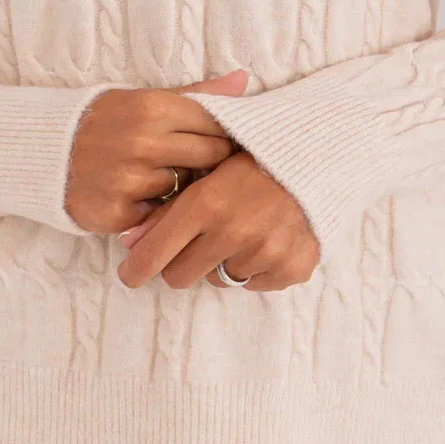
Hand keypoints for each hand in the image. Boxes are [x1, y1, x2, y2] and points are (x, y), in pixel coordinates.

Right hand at [63, 70, 249, 234]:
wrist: (47, 154)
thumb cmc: (107, 122)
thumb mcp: (146, 99)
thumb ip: (197, 94)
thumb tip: (244, 80)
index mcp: (153, 108)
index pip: (217, 123)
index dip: (225, 133)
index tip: (222, 139)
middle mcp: (143, 143)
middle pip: (211, 157)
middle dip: (212, 161)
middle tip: (198, 161)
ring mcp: (131, 180)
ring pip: (188, 188)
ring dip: (183, 187)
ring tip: (161, 176)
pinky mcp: (120, 213)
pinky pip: (161, 215)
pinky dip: (156, 209)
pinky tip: (140, 197)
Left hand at [115, 149, 320, 291]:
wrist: (315, 159)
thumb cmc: (251, 162)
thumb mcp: (204, 174)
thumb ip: (166, 210)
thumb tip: (129, 243)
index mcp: (206, 204)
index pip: (154, 256)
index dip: (136, 269)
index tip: (130, 274)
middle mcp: (234, 231)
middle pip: (178, 277)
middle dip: (179, 263)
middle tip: (194, 243)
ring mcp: (264, 253)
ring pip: (218, 280)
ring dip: (222, 262)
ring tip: (241, 229)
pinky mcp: (290, 268)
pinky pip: (254, 284)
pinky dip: (255, 268)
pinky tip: (265, 237)